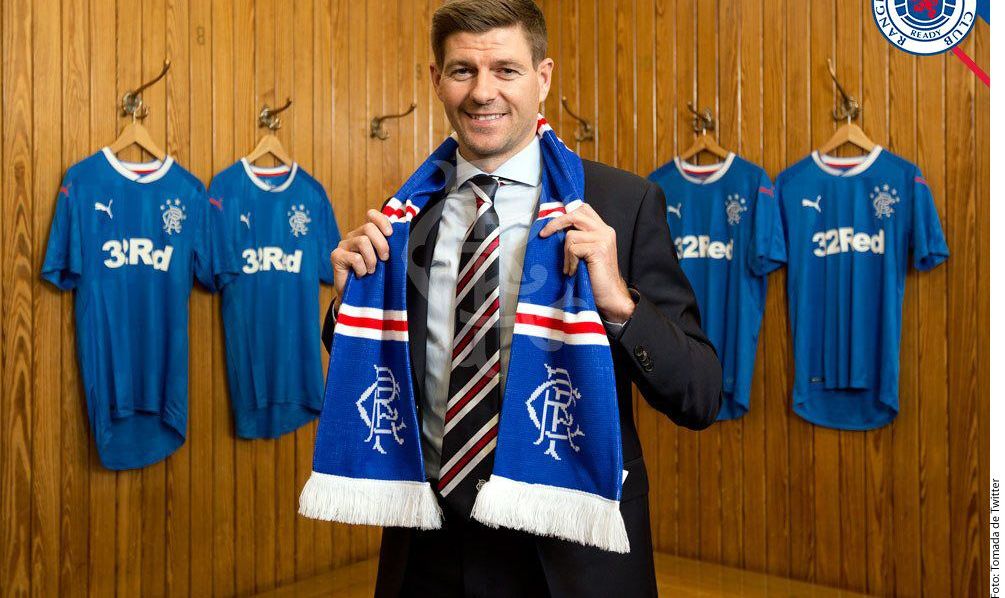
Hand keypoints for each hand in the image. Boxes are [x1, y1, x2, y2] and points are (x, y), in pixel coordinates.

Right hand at [330, 208, 392, 310]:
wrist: (356, 297)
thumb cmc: (373, 278)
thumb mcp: (384, 261)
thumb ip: (389, 248)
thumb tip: (403, 239)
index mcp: (366, 234)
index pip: (372, 216)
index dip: (382, 221)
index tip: (390, 234)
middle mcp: (353, 237)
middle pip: (369, 228)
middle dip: (381, 244)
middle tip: (384, 259)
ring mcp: (343, 246)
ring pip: (362, 241)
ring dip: (372, 259)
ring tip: (371, 271)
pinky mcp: (336, 256)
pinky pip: (355, 258)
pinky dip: (362, 269)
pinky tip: (360, 275)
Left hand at [538, 204, 635, 322]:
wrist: (610, 295)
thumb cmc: (596, 277)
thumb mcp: (587, 253)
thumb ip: (580, 238)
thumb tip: (556, 229)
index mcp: (603, 229)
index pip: (583, 209)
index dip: (565, 213)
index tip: (551, 224)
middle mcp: (605, 231)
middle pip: (575, 214)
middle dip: (555, 223)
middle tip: (544, 235)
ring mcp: (603, 238)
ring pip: (570, 236)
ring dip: (566, 254)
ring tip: (570, 268)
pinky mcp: (598, 249)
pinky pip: (573, 249)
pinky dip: (570, 262)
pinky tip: (575, 271)